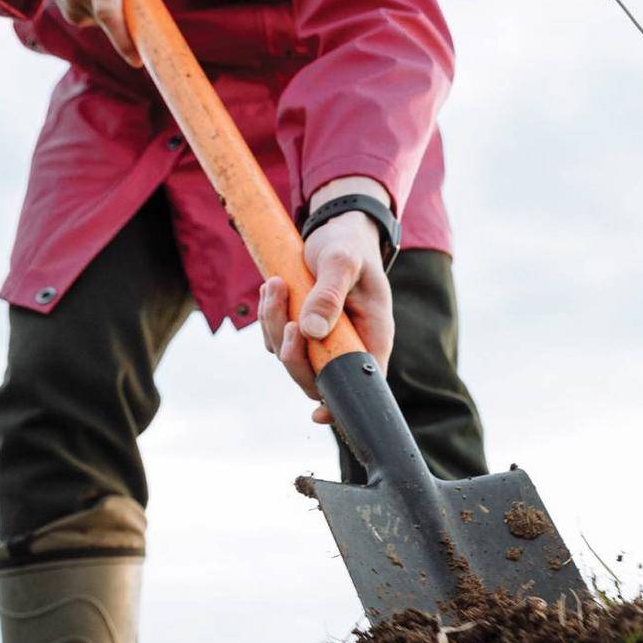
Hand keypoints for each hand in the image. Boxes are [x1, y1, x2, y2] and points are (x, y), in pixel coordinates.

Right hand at [0, 0, 169, 66]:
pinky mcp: (69, 12)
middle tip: (144, 13)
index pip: (109, 12)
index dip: (123, 40)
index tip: (137, 60)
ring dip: (120, 8)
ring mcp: (70, 3)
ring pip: (108, 20)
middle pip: (113, 21)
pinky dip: (108, 8)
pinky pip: (99, 18)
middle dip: (133, 23)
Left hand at [258, 177, 395, 424]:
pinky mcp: (303, 330)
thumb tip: (311, 331)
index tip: (319, 413)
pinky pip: (277, 338)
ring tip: (276, 284)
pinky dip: (270, 316)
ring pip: (291, 356)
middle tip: (287, 319)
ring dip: (275, 324)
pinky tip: (274, 288)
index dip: (341, 403)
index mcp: (373, 336)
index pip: (362, 383)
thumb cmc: (348, 246)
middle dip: (293, 354)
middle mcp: (349, 345)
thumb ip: (329, 294)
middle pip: (316, 377)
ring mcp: (324, 340)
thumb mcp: (343, 262)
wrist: (337, 229)